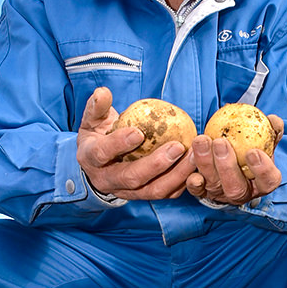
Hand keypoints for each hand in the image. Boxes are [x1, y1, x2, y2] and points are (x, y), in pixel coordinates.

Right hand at [76, 88, 193, 199]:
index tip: (138, 133)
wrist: (97, 164)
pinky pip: (165, 193)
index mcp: (90, 159)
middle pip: (132, 178)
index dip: (119, 144)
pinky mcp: (143, 195)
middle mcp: (107, 180)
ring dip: (176, 175)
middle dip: (156, 164)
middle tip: (177, 147)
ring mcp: (126, 191)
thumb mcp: (92, 120)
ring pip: (153, 190)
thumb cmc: (98, 136)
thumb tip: (103, 92)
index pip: (102, 154)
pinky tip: (195, 166)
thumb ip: (97, 106)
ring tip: (193, 156)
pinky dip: (181, 182)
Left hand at [185, 115, 283, 204]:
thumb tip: (273, 120)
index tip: (253, 152)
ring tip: (202, 140)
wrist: (231, 158)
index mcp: (261, 183)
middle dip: (227, 166)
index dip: (262, 170)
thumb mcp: (264, 139)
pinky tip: (189, 163)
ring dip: (206, 162)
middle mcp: (242, 193)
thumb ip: (271, 129)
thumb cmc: (250, 148)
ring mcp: (221, 194)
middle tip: (220, 142)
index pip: (268, 181)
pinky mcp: (203, 193)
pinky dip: (192, 179)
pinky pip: (195, 189)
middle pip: (236, 187)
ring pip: (213, 184)